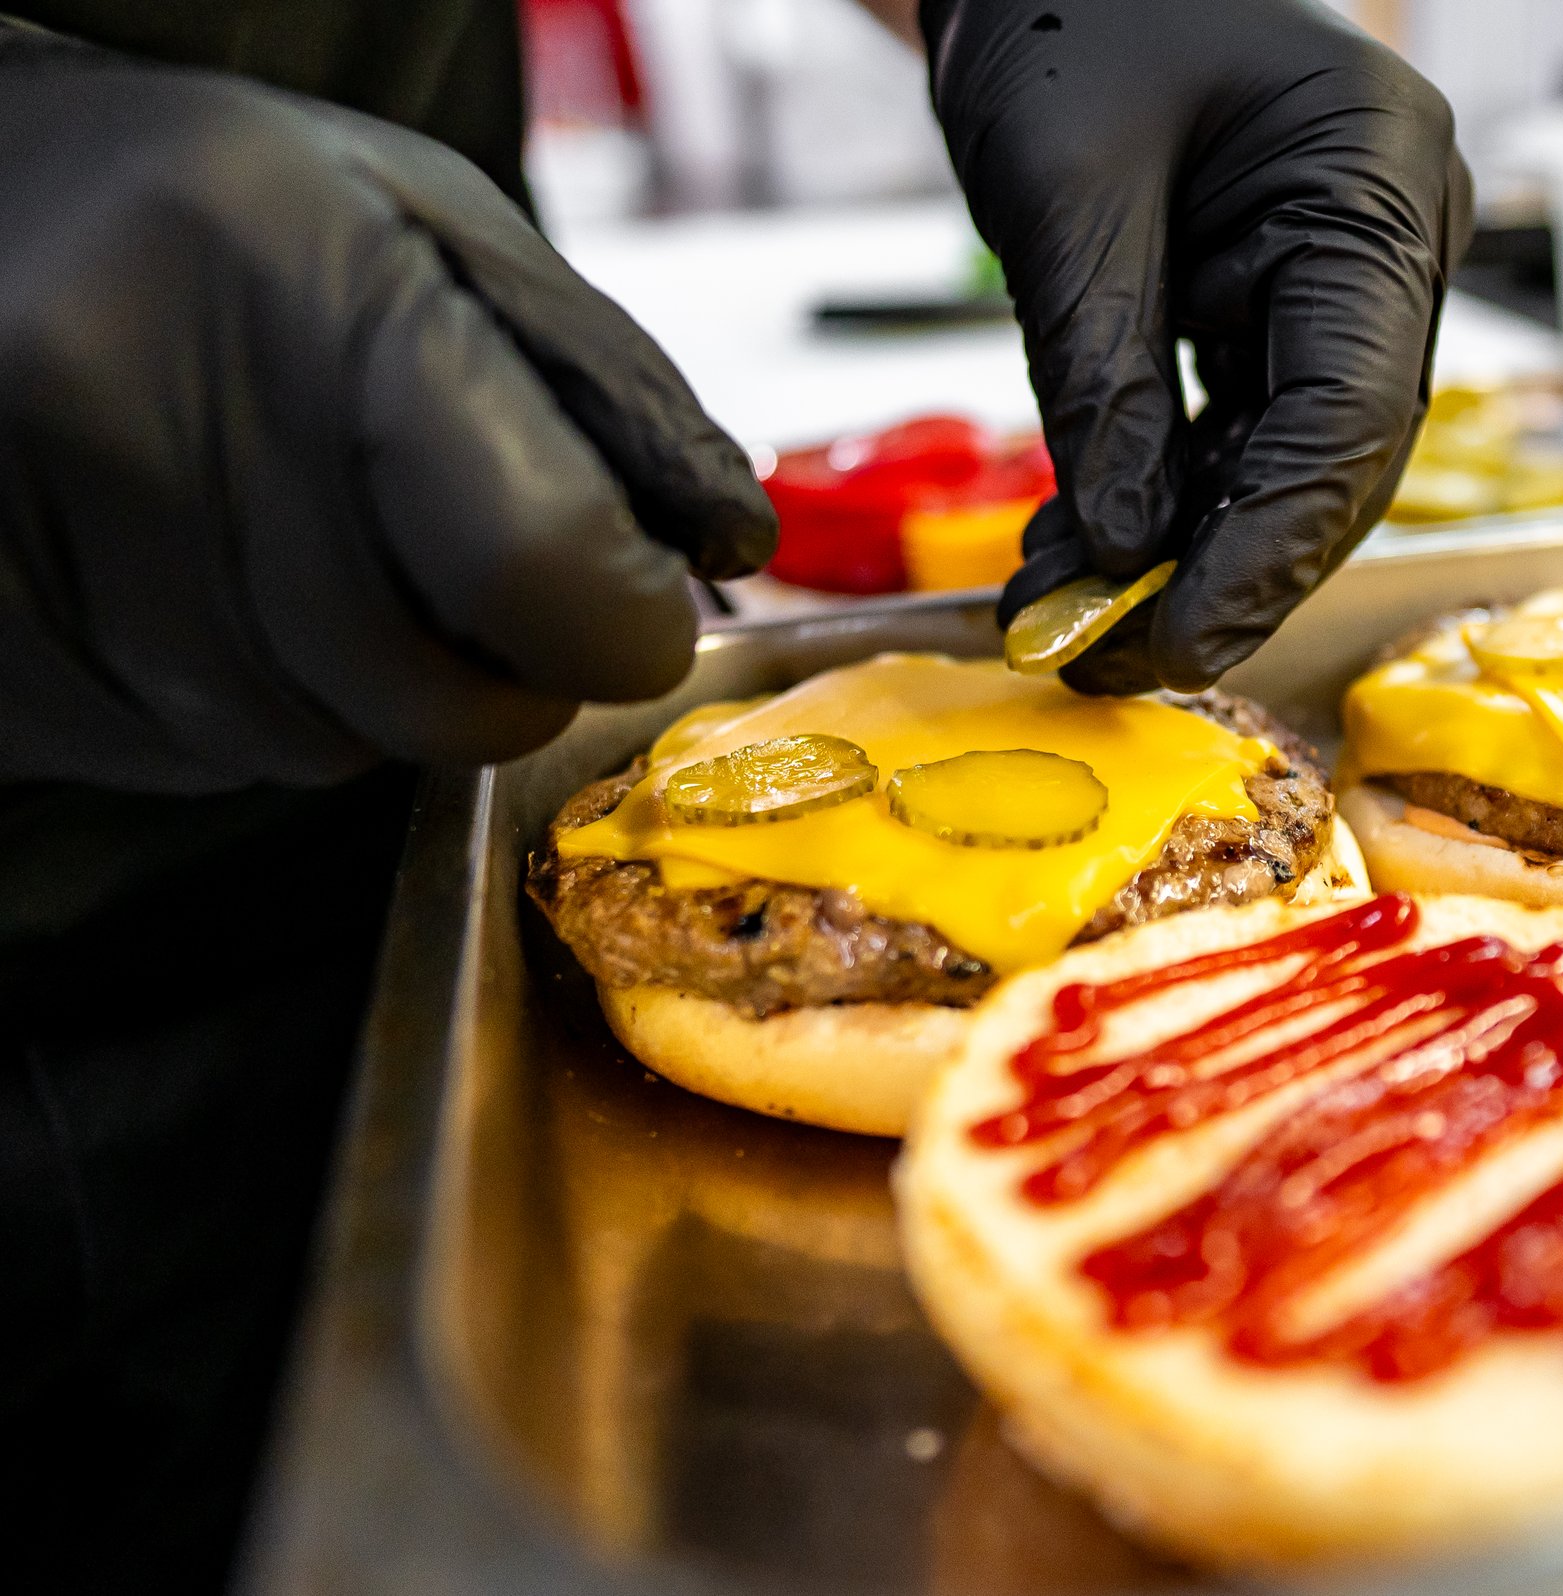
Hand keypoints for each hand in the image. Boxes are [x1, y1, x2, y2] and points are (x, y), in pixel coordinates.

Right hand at [0, 24, 775, 789]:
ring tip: (322, 533)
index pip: (539, 560)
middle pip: (448, 701)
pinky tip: (224, 571)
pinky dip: (270, 692)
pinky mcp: (15, 664)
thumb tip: (719, 542)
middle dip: (512, 665)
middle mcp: (143, 424)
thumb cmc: (202, 204)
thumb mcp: (424, 219)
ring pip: (339, 751)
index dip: (624, 615)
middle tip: (479, 564)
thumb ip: (600, 383)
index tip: (632, 598)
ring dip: (380, 681)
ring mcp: (55, 562)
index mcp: (288, 280)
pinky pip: (221, 759)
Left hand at [926, 0, 1471, 693]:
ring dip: (1178, 553)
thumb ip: (1100, 378)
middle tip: (1104, 659)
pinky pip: (1235, 430)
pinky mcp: (1274, 307)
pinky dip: (1160, 499)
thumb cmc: (1067, 13)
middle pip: (1332, 462)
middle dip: (1220, 574)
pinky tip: (1081, 556)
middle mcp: (1389, 243)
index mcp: (1380, 185)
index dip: (1267, 553)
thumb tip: (1126, 551)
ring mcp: (1337, 279)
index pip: (1353, 417)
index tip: (1174, 642)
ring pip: (1282, 464)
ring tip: (1060, 618)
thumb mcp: (1065, 196)